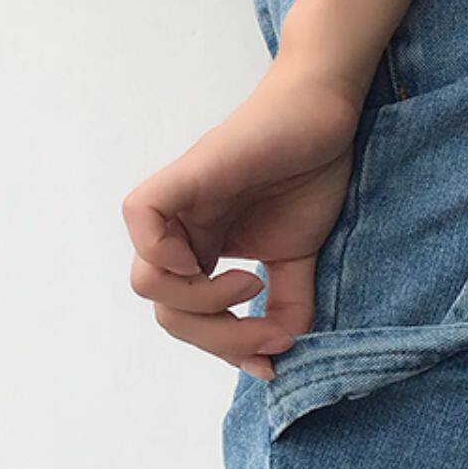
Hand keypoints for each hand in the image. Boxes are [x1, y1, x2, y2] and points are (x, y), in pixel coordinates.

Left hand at [122, 59, 362, 379]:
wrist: (327, 113)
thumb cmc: (310, 169)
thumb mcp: (299, 255)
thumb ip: (289, 302)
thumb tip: (281, 350)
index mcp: (202, 252)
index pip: (187, 320)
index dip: (225, 348)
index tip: (271, 356)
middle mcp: (181, 233)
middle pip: (164, 311)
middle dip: (218, 337)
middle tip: (268, 333)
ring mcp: (178, 205)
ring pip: (146, 281)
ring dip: (200, 304)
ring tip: (252, 285)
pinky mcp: (185, 175)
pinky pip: (140, 216)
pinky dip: (161, 251)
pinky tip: (214, 261)